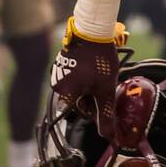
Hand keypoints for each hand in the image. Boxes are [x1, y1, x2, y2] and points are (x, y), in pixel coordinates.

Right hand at [50, 17, 127, 137]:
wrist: (93, 29)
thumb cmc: (99, 59)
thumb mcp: (106, 90)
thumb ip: (106, 114)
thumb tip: (109, 137)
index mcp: (64, 94)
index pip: (83, 112)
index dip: (97, 109)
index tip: (107, 100)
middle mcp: (57, 85)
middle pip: (80, 101)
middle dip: (95, 96)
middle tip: (106, 85)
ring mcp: (58, 72)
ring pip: (79, 89)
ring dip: (92, 87)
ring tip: (102, 74)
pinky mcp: (63, 63)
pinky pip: (76, 77)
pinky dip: (87, 77)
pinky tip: (96, 68)